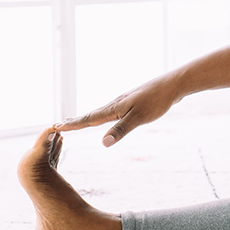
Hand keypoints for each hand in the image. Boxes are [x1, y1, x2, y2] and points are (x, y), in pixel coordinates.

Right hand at [54, 72, 181, 146]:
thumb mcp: (139, 118)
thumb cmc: (156, 101)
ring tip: (77, 121)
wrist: (173, 85)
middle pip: (91, 114)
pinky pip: (111, 111)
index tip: (56, 127)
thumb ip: (121, 130)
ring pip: (101, 112)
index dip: (73, 125)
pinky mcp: (133, 102)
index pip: (89, 119)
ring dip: (87, 118)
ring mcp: (124, 102)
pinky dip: (101, 115)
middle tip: (58, 125)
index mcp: (114, 108)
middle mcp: (116, 104)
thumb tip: (103, 144)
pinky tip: (106, 116)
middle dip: (75, 121)